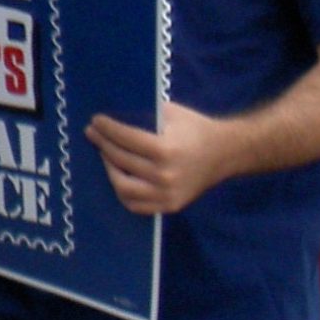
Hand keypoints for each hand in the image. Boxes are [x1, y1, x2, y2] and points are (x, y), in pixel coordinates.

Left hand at [86, 101, 234, 215]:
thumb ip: (143, 115)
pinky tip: (117, 176)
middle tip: (93, 134)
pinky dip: (122, 192)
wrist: (225, 153)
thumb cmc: (196, 129)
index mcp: (166, 150)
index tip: (95, 121)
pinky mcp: (170, 206)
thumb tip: (110, 115)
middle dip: (103, 144)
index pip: (126, 139)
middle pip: (121, 160)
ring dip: (109, 169)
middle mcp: (165, 175)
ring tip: (104, 155)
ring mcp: (167, 194)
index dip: (107, 129)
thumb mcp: (172, 114)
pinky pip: (135, 205)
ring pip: (123, 186)